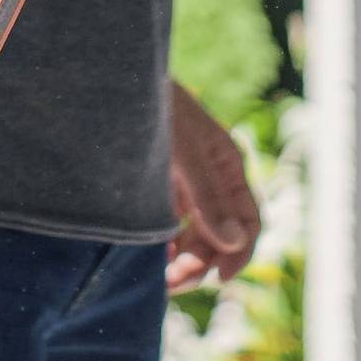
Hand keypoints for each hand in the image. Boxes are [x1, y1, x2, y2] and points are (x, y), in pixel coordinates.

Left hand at [166, 82, 258, 292]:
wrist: (111, 77)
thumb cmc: (149, 106)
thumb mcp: (181, 151)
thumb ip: (207, 196)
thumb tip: (234, 243)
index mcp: (227, 165)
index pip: (249, 222)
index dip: (240, 254)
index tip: (219, 278)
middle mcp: (210, 177)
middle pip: (219, 236)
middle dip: (200, 263)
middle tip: (170, 283)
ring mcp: (183, 183)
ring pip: (194, 235)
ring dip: (181, 260)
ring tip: (156, 279)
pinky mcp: (156, 186)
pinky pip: (169, 226)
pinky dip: (163, 246)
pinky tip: (148, 260)